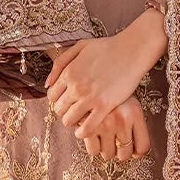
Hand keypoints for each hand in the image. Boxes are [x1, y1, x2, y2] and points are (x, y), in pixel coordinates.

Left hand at [45, 10, 166, 138]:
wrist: (132, 51)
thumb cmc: (108, 47)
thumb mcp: (80, 46)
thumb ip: (61, 63)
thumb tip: (47, 84)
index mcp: (69, 72)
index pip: (52, 96)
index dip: (58, 100)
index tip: (66, 101)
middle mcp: (76, 86)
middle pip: (58, 109)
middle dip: (64, 111)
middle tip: (74, 110)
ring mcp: (90, 97)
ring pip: (69, 120)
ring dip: (72, 122)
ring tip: (80, 119)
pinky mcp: (105, 106)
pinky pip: (87, 127)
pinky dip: (83, 132)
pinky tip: (84, 131)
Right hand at [76, 96, 150, 162]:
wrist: (91, 77)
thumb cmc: (110, 90)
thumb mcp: (128, 100)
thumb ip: (134, 122)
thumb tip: (136, 153)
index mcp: (135, 113)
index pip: (143, 146)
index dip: (137, 152)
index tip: (132, 151)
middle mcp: (122, 120)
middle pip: (125, 154)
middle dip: (119, 151)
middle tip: (115, 142)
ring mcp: (105, 124)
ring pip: (108, 154)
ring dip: (105, 149)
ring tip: (102, 136)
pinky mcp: (88, 127)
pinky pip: (93, 150)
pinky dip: (92, 146)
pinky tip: (92, 135)